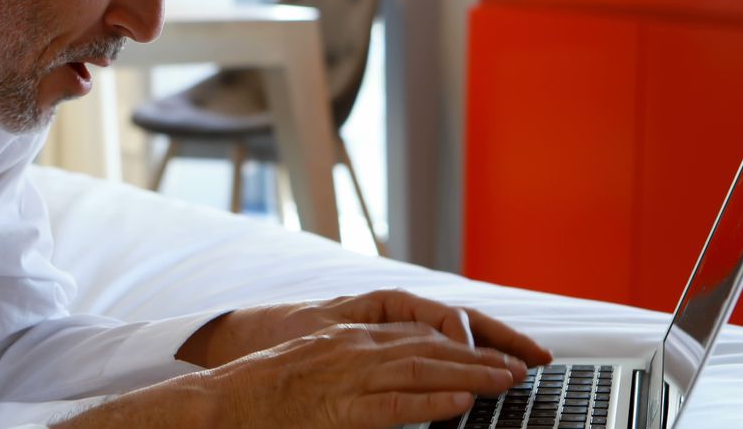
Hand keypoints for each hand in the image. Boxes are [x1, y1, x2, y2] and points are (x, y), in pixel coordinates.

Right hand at [178, 289, 551, 372]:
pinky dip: (430, 404)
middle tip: (520, 365)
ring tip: (506, 382)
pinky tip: (460, 406)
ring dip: (469, 376)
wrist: (222, 402)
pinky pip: (392, 406)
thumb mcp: (316, 363)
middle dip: (479, 355)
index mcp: (350, 336)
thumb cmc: (265, 390)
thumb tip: (395, 375)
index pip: (418, 334)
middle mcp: (354, 348)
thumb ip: (355, 364)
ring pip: (421, 370)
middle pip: (429, 346)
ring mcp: (346, 376)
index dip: (462, 343)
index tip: (495, 352)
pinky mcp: (337, 409)